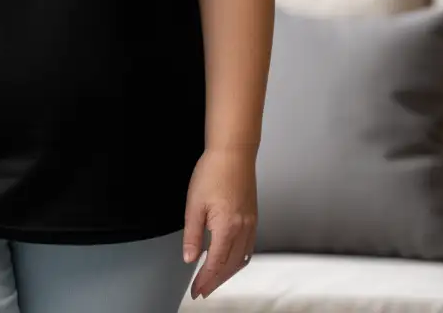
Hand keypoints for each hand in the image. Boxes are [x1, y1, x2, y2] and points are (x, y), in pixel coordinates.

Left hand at [182, 147, 257, 299]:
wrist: (233, 153)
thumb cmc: (213, 172)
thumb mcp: (194, 204)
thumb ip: (192, 234)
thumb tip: (189, 257)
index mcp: (227, 228)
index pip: (215, 264)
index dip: (204, 280)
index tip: (196, 290)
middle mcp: (243, 229)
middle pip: (230, 266)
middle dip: (216, 281)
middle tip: (203, 290)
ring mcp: (251, 224)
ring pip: (241, 260)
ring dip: (227, 273)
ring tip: (214, 280)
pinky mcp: (253, 217)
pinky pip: (248, 248)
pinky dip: (238, 261)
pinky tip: (230, 260)